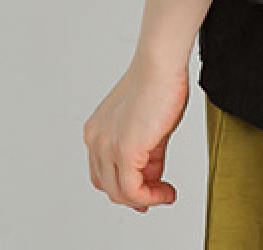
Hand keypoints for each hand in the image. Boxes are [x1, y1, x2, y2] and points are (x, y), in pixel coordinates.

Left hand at [82, 54, 187, 213]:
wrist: (161, 63)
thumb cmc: (159, 81)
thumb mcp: (148, 124)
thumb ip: (147, 151)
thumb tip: (153, 174)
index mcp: (97, 131)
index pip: (104, 172)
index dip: (124, 186)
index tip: (146, 189)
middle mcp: (96, 140)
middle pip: (109, 185)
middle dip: (134, 195)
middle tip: (157, 194)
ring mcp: (107, 147)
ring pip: (119, 192)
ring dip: (145, 199)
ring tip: (166, 193)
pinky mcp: (125, 151)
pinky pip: (133, 190)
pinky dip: (150, 197)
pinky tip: (166, 192)